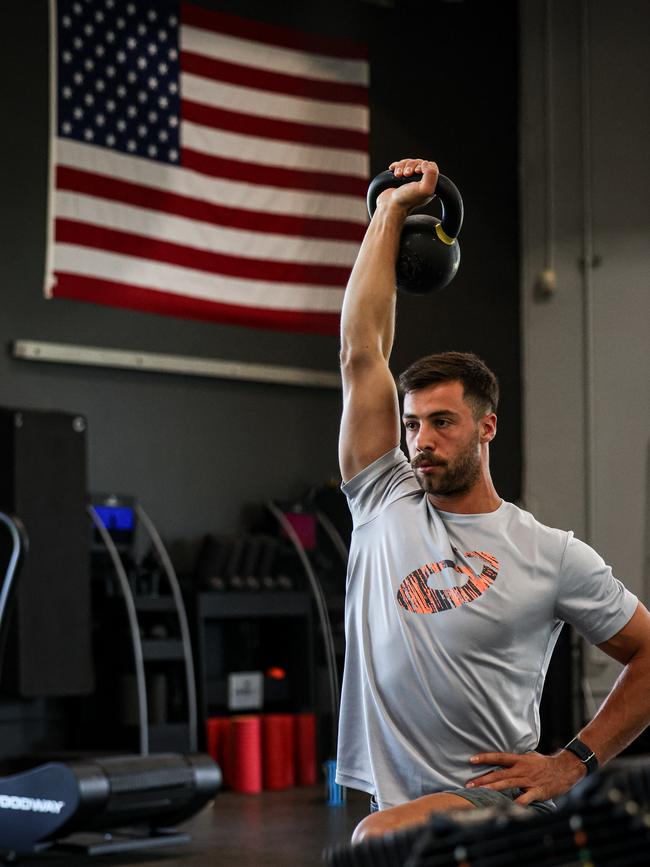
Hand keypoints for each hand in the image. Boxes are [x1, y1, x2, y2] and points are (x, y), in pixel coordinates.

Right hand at [376, 158, 438, 212]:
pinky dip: (396, 167)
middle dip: (411, 166)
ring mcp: (409, 179)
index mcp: (429, 184)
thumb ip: (431, 174)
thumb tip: (425, 163)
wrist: (390, 205)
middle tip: (407, 175)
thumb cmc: (406, 200)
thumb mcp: (425, 189)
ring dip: (402, 167)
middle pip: (418, 162)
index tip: (417, 172)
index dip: (423, 166)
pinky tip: (394, 173)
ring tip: (398, 175)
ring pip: (408, 163)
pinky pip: (399, 165)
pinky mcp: (399, 178)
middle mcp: (420, 181)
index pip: (431, 166)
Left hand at [465, 749, 586, 804]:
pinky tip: (509, 806)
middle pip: (499, 773)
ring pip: (508, 784)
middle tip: (469, 783)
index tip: (471, 759)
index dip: (485, 758)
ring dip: (493, 788)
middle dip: (483, 779)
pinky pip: (526, 797)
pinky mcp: (537, 791)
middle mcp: (522, 769)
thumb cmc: (545, 764)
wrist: (565, 769)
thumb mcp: (529, 757)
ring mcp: (529, 780)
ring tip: (481, 791)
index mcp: (519, 760)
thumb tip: (503, 759)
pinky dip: (518, 802)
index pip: (498, 757)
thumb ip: (516, 760)